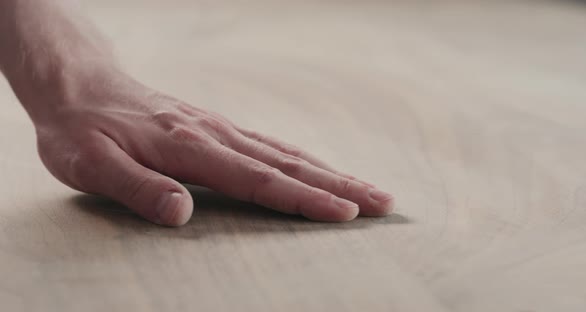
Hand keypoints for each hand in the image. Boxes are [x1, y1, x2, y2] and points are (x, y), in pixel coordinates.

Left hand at [32, 69, 393, 225]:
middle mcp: (216, 135)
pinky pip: (272, 144)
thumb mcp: (91, 165)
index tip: (346, 215)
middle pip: (289, 163)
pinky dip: (305, 159)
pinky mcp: (219, 128)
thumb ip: (138, 188)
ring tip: (369, 189)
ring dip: (332, 172)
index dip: (304, 200)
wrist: (80, 86)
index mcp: (190, 148)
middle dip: (339, 185)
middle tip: (384, 203)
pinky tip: (321, 168)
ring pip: (288, 152)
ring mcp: (221, 129)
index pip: (259, 180)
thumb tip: (182, 214)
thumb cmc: (81, 131)